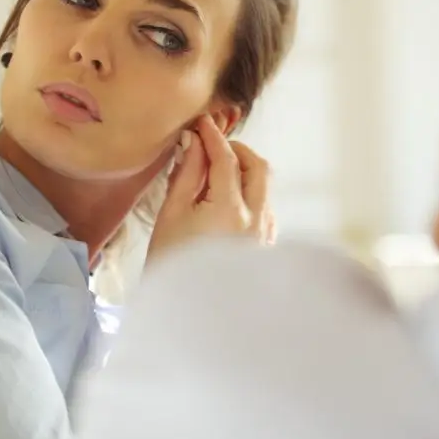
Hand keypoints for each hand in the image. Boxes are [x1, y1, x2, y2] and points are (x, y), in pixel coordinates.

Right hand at [147, 115, 273, 263]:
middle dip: (237, 151)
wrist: (188, 315)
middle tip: (213, 147)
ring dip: (245, 173)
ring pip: (265, 188)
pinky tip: (227, 202)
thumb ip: (187, 174)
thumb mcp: (171, 215)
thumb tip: (194, 142)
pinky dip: (250, 196)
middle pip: (258, 166)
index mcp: (230, 211)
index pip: (226, 159)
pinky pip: (266, 208)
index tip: (202, 123)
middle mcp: (257, 221)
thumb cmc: (170, 265)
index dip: (213, 136)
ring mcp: (266, 235)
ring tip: (216, 176)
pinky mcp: (267, 247)